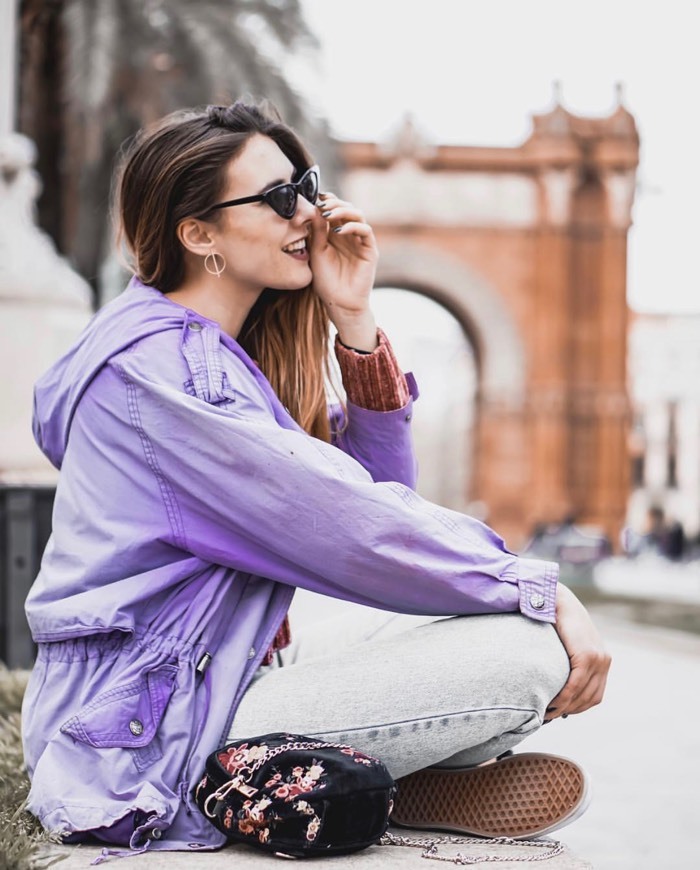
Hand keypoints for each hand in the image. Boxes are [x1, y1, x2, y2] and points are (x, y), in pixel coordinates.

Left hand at [307, 193, 378, 349]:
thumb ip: (316, 232)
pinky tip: (338, 230)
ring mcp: (360, 241)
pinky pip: (365, 231)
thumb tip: (314, 208)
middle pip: (346, 208)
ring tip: (328, 214)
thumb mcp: (316, 252)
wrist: (339, 302)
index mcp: (335, 233)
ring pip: (358, 215)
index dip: (326, 200)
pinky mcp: (369, 250)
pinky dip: (352, 226)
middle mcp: (349, 234)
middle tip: (321, 205)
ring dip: (343, 210)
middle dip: (334, 203)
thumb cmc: (326, 281)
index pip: (334, 209)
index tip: (314, 197)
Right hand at [546, 584, 611, 720]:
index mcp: (602, 660)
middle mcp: (604, 661)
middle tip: (550, 715)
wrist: (558, 600)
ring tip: (548, 711)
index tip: (561, 712)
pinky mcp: (586, 655)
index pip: (595, 695)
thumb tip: (559, 684)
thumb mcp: (569, 644)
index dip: (578, 707)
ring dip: (566, 707)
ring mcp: (597, 658)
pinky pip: (576, 684)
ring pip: (583, 694)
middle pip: (590, 698)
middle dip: (570, 710)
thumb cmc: (558, 622)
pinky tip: (552, 701)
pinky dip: (564, 696)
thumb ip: (570, 662)